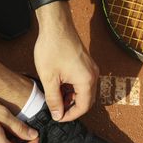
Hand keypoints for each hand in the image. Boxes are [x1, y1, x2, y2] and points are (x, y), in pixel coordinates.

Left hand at [34, 4, 98, 121]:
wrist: (56, 25)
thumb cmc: (51, 48)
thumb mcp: (49, 78)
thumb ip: (53, 100)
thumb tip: (57, 115)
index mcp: (86, 80)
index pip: (83, 107)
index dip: (70, 115)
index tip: (57, 117)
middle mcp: (93, 75)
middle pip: (86, 101)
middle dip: (71, 107)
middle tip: (56, 110)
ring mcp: (91, 68)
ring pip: (84, 92)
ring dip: (71, 98)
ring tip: (55, 97)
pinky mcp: (86, 64)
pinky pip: (83, 82)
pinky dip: (73, 88)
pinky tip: (59, 86)